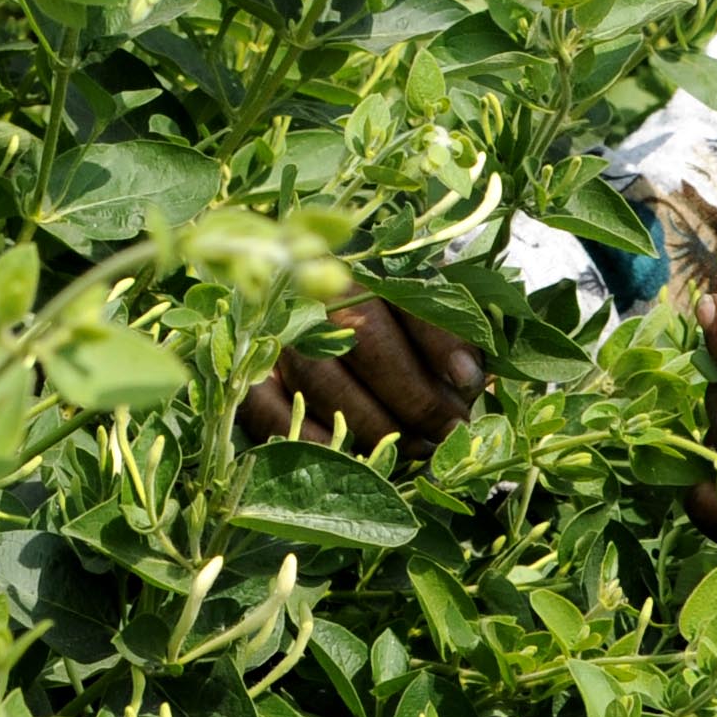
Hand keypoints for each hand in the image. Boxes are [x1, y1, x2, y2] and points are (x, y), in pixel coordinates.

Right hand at [240, 295, 482, 452]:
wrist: (297, 289)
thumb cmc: (382, 307)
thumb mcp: (422, 298)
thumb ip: (449, 328)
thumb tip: (468, 381)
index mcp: (363, 261)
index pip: (402, 296)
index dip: (440, 343)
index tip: (470, 382)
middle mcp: (312, 287)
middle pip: (364, 342)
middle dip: (414, 397)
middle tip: (448, 430)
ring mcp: (273, 330)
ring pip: (319, 380)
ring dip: (373, 424)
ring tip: (416, 449)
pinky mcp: (247, 370)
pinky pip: (268, 408)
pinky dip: (310, 437)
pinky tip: (350, 455)